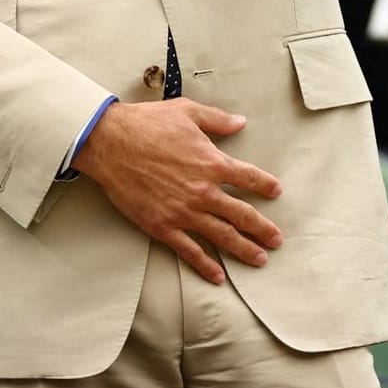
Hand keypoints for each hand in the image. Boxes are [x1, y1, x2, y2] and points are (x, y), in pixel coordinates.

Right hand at [71, 98, 283, 284]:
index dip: (265, 185)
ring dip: (244, 250)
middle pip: (242, 215)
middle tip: (277, 239)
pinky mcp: (163, 226)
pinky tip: (218, 276)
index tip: (275, 192)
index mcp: (212, 162)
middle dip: (263, 229)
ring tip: (260, 259)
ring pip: (222, 236)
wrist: (111, 143)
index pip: (249, 178)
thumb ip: (216, 119)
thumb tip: (240, 122)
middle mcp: (204, 191)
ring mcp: (184, 212)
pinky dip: (205, 265)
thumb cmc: (147, 124)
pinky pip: (189, 250)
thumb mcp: (187, 111)